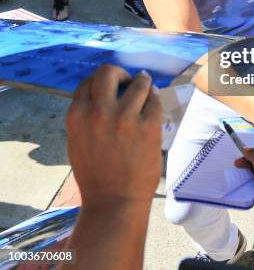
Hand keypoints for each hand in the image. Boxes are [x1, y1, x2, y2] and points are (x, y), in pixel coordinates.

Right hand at [66, 64, 162, 208]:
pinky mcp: (148, 125)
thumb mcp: (78, 140)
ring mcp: (125, 117)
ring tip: (146, 89)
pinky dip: (155, 98)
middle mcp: (99, 111)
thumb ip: (86, 115)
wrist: (114, 202)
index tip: (112, 86)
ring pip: (139, 82)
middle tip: (128, 81)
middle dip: (120, 73)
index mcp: (77, 115)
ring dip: (143, 83)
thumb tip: (102, 92)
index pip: (88, 81)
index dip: (101, 81)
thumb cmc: (95, 174)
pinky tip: (153, 102)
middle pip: (109, 72)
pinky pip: (155, 100)